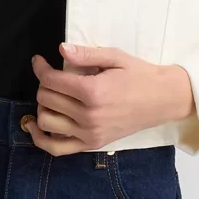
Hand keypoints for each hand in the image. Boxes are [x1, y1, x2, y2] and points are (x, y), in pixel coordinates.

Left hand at [26, 43, 193, 154]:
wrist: (163, 99)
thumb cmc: (139, 75)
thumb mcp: (115, 57)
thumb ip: (86, 54)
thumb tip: (60, 49)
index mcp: (93, 91)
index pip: (51, 80)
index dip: (40, 68)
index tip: (39, 61)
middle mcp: (89, 115)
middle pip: (46, 99)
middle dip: (44, 84)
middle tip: (53, 76)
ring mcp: (89, 133)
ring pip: (46, 120)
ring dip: (43, 105)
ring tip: (53, 96)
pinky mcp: (91, 144)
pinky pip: (56, 148)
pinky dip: (40, 138)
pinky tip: (36, 125)